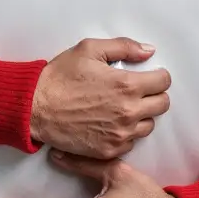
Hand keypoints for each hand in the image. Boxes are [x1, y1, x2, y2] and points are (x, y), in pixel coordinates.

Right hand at [29, 37, 170, 160]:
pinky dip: (126, 132)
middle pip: (162, 105)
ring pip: (148, 125)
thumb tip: (149, 51)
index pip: (164, 82)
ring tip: (122, 106)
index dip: (158, 76)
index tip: (149, 75)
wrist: (35, 108)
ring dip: (141, 115)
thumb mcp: (89, 50)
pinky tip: (111, 122)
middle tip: (137, 90)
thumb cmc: (59, 77)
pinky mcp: (109, 150)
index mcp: (126, 85)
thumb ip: (124, 47)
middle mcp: (128, 112)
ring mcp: (120, 134)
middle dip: (154, 94)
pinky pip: (131, 142)